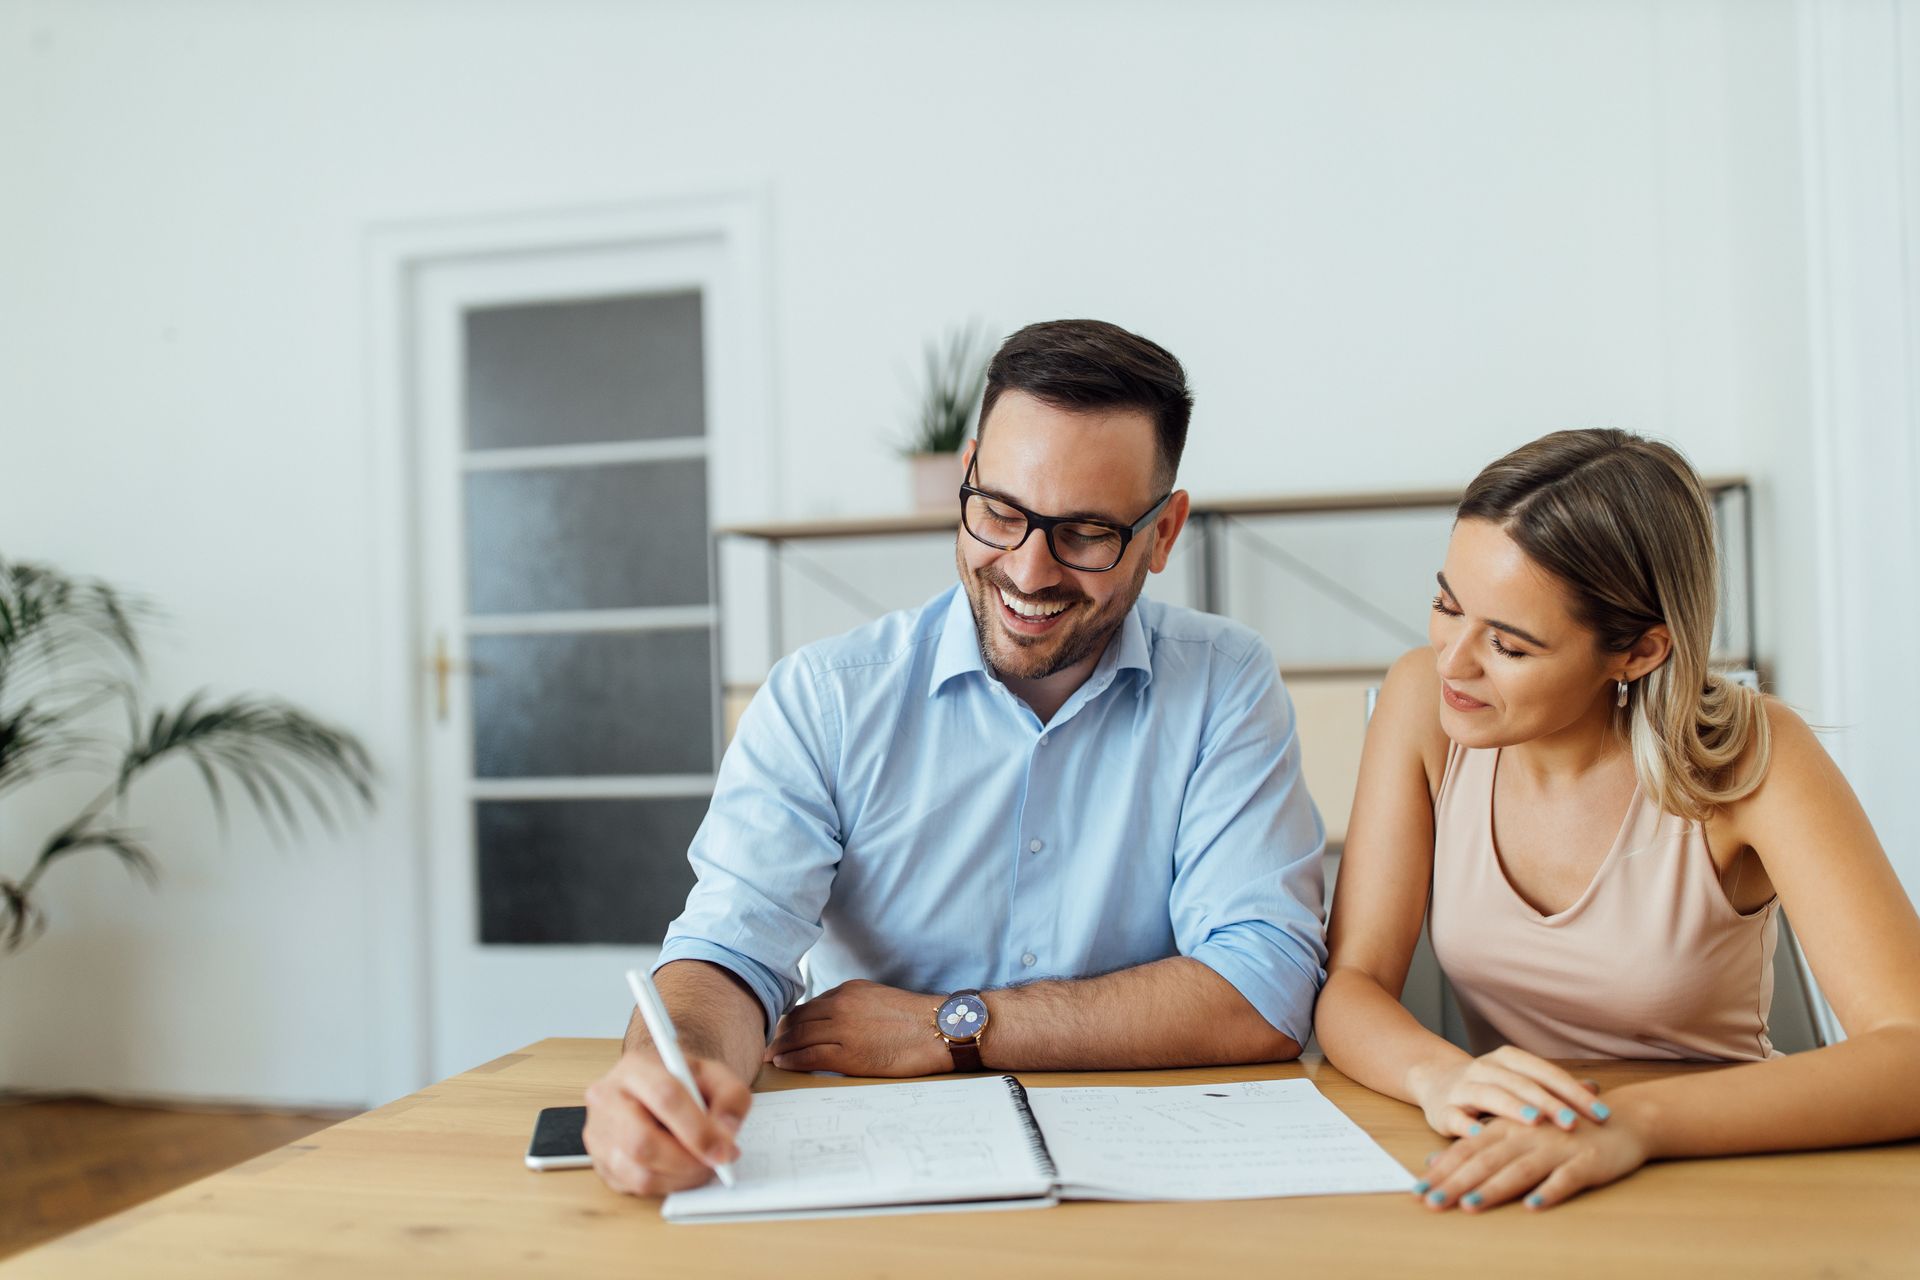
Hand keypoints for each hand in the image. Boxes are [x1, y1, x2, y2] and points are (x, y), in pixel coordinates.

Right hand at [582, 1047, 749, 1196]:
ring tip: (703, 1164)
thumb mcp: (714, 1075)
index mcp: (635, 1067)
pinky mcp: (601, 1163)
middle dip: (688, 1160)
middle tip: (718, 1162)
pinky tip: (684, 1170)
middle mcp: (607, 1099)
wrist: (657, 1087)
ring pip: (640, 1171)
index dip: (699, 1129)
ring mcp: (599, 1134)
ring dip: (682, 1176)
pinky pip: (637, 1187)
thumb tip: (727, 1132)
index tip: (724, 1149)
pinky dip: (670, 1184)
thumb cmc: (683, 1082)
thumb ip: (731, 1096)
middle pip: (642, 1141)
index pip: (665, 1097)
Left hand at [766, 979, 949, 1076]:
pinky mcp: (848, 1053)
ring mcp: (842, 1029)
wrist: (938, 1030)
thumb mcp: (878, 998)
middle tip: (769, 1043)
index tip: (783, 1029)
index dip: (792, 1019)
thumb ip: (853, 1004)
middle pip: (798, 1019)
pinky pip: (808, 1055)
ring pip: (799, 1037)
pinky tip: (784, 1064)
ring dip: (781, 1047)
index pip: (810, 1005)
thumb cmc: (914, 1018)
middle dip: (780, 1033)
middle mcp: (840, 1006)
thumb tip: (834, 1018)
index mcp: (848, 990)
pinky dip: (792, 1059)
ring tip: (771, 1056)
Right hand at [1411, 1045, 1609, 1136]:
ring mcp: (1463, 1087)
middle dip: (1549, 1103)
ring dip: (1512, 1108)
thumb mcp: (1521, 1081)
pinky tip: (1482, 1136)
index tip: (1602, 1115)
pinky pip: (1456, 1117)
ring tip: (1535, 1122)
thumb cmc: (1491, 1086)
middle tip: (1574, 1123)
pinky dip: (1467, 1126)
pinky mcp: (1443, 1109)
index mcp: (1509, 1060)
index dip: (1574, 1092)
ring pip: (1489, 1094)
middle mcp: (1486, 1068)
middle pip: (1522, 1084)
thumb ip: (1555, 1088)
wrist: (1435, 1079)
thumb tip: (1596, 1090)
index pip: (1547, 1073)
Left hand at [1413, 1108, 1651, 1211]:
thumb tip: (1433, 1161)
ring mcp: (1557, 1148)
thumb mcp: (1513, 1131)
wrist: (1621, 1120)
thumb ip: (1477, 1145)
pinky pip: (1566, 1178)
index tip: (1417, 1191)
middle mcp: (1527, 1135)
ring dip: (1494, 1189)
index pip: (1466, 1149)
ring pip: (1519, 1169)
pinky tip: (1533, 1205)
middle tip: (1430, 1203)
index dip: (1441, 1170)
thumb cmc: (1559, 1130)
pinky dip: (1549, 1191)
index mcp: (1506, 1127)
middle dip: (1455, 1183)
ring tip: (1469, 1206)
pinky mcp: (1587, 1162)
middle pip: (1485, 1160)